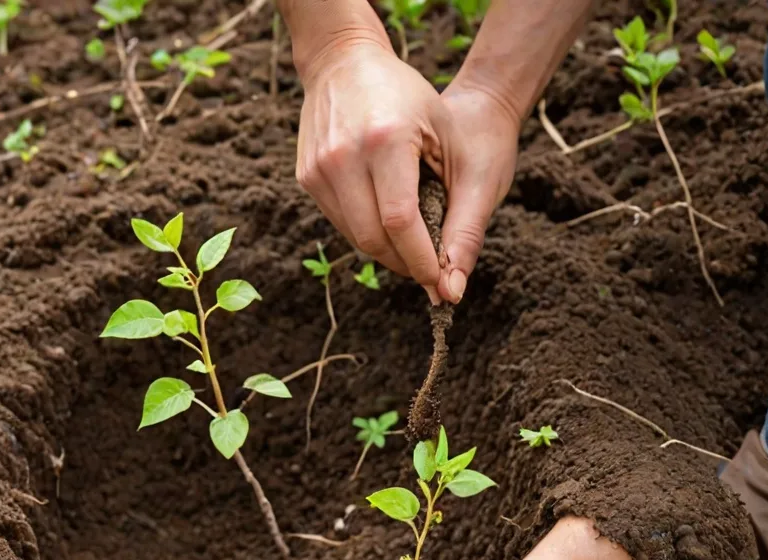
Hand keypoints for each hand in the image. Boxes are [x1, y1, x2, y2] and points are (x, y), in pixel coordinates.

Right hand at [295, 37, 519, 302]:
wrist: (344, 60)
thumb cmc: (410, 98)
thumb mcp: (447, 140)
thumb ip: (461, 218)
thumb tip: (452, 290)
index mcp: (384, 139)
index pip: (400, 224)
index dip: (421, 261)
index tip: (440, 282)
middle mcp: (343, 156)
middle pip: (373, 239)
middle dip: (404, 263)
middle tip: (429, 271)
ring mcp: (318, 168)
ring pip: (354, 238)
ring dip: (386, 253)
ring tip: (411, 249)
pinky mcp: (306, 177)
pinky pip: (339, 223)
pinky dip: (366, 232)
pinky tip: (386, 224)